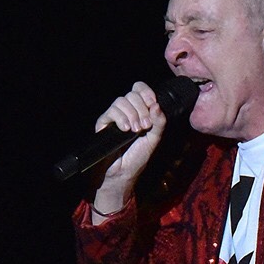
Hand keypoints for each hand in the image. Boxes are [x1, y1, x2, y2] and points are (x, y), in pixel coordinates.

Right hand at [91, 81, 166, 218]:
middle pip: (132, 94)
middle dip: (141, 108)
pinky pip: (111, 111)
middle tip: (145, 126)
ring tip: (135, 130)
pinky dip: (120, 118)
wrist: (122, 173)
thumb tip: (157, 105)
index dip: (146, 92)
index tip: (153, 103)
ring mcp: (114, 116)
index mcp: (139, 111)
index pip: (139, 90)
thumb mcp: (154, 139)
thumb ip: (159, 123)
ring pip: (121, 101)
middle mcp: (126, 111)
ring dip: (132, 114)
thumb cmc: (137, 157)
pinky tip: (125, 129)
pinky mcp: (104, 123)